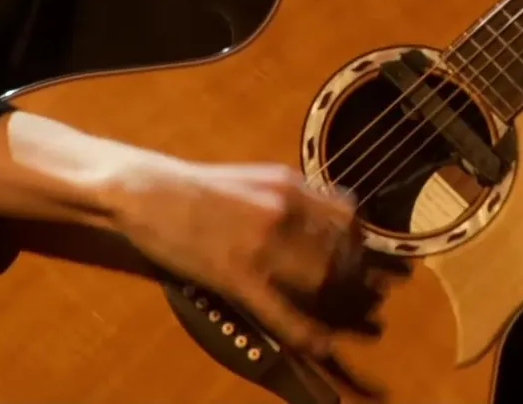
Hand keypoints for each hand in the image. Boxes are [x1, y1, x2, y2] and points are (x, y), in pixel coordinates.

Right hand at [109, 160, 388, 355]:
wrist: (147, 190)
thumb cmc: (199, 187)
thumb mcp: (258, 177)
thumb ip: (294, 196)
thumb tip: (331, 217)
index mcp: (288, 185)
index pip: (346, 215)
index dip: (364, 243)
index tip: (369, 261)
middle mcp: (283, 210)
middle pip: (341, 250)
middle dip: (362, 279)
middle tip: (374, 299)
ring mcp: (260, 244)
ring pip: (321, 279)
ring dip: (344, 303)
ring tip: (361, 322)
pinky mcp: (235, 275)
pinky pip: (281, 310)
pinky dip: (307, 331)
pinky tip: (323, 344)